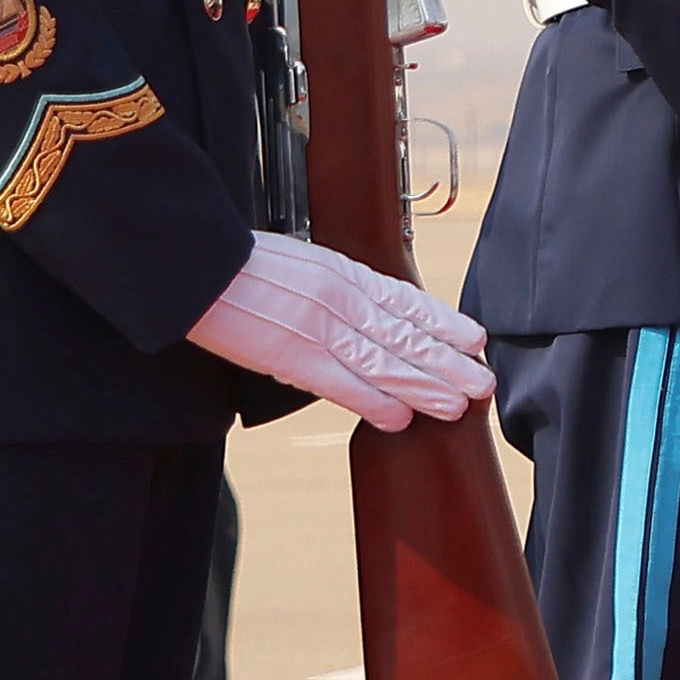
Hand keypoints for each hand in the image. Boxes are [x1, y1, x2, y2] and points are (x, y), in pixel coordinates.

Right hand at [188, 231, 491, 428]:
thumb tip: (355, 303)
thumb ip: (332, 283)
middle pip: (407, 337)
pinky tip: (400, 419)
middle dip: (449, 362)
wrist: (196, 264)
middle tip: (483, 381)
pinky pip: (344, 386)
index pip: (407, 301)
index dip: (445, 323)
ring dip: (426, 387)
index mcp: (345, 273)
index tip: (475, 338)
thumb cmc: (238, 262)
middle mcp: (344, 300)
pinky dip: (374, 403)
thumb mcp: (301, 260)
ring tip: (458, 405)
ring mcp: (321, 329)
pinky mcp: (293, 357)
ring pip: (387, 364)